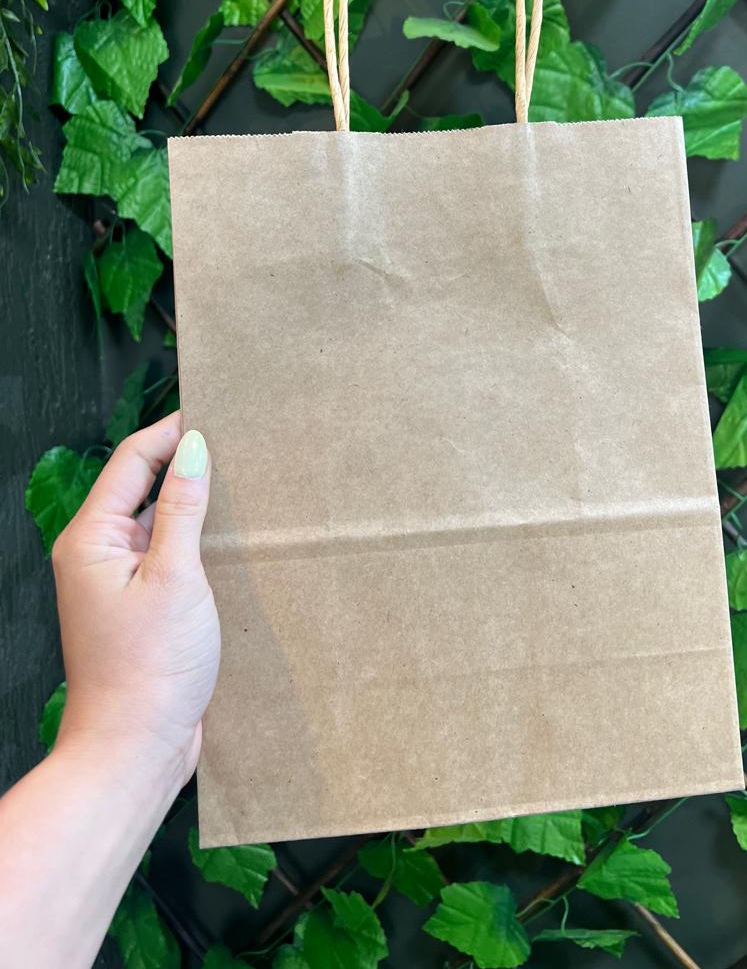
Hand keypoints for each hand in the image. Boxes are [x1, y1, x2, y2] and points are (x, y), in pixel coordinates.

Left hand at [51, 413, 219, 798]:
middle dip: (184, 461)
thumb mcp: (175, 578)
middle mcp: (96, 554)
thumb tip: (194, 447)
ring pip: (157, 522)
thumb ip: (184, 508)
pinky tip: (232, 541)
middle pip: (141, 486)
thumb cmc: (148, 670)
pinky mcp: (140, 607)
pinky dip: (196, 541)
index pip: (131, 461)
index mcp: (91, 539)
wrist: (134, 748)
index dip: (171, 431)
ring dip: (194, 503)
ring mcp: (117, 582)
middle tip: (236, 442)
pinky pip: (167, 555)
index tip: (215, 412)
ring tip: (242, 485)